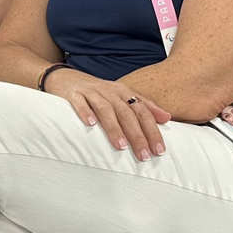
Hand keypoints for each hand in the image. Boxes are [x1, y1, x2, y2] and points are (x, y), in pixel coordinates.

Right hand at [45, 69, 170, 160]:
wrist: (65, 77)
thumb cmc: (96, 91)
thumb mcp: (121, 96)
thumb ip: (143, 106)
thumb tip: (167, 118)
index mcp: (123, 92)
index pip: (142, 111)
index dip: (152, 130)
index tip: (159, 150)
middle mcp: (109, 91)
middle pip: (126, 113)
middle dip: (137, 135)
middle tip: (144, 155)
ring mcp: (91, 92)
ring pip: (105, 109)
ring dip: (114, 127)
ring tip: (121, 146)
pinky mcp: (73, 94)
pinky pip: (80, 102)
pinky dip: (85, 112)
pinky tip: (90, 124)